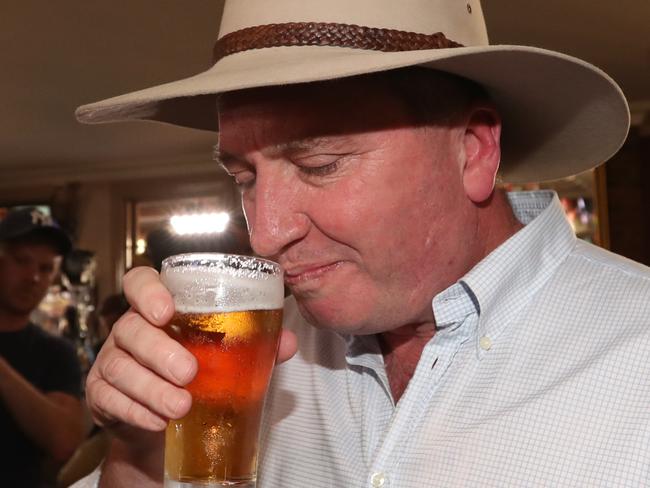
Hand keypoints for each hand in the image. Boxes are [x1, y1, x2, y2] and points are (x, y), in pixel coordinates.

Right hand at [85, 266, 297, 433]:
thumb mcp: (225, 355)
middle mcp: (129, 328)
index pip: (139, 282)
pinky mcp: (101, 394)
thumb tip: (288, 342)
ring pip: (119, 367)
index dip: (147, 290)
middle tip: (189, 373)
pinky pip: (108, 399)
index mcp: (158, 309)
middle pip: (131, 328)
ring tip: (181, 407)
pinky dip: (135, 411)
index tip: (167, 309)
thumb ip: (255, 343)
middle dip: (159, 351)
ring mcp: (111, 360)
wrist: (166, 419)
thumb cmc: (198, 372)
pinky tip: (158, 422)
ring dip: (151, 388)